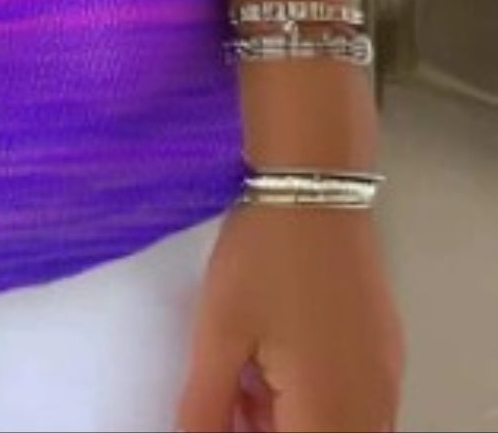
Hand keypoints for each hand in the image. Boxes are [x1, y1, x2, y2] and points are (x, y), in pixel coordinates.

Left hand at [175, 204, 404, 431]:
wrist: (313, 184)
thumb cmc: (262, 256)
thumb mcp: (219, 333)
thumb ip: (206, 406)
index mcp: (331, 411)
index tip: (223, 412)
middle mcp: (372, 407)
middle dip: (269, 430)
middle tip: (231, 392)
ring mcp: (384, 379)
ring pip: (336, 425)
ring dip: (291, 418)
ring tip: (244, 373)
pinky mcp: (385, 352)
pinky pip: (353, 402)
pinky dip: (313, 397)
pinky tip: (274, 356)